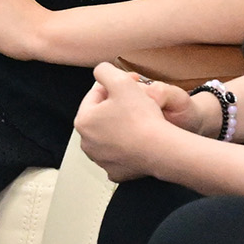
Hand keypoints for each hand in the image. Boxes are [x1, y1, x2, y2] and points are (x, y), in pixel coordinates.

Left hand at [73, 64, 204, 180]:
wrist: (160, 149)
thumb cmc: (140, 116)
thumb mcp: (120, 81)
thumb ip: (104, 70)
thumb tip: (100, 71)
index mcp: (83, 121)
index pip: (95, 96)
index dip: (114, 86)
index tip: (130, 84)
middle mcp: (86, 143)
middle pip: (101, 117)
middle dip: (116, 107)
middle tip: (136, 101)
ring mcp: (100, 160)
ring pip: (110, 136)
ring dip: (120, 127)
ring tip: (139, 120)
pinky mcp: (115, 172)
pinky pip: (120, 155)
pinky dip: (127, 147)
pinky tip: (139, 140)